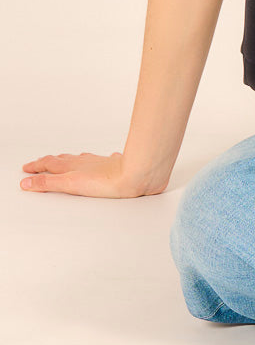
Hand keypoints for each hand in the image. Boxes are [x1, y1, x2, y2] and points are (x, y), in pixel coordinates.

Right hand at [19, 151, 163, 197]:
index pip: (50, 164)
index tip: (27, 168)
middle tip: (40, 163)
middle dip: (50, 162)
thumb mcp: (71, 184)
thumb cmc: (107, 181)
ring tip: (66, 161)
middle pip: (64, 160)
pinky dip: (99, 162)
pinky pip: (104, 161)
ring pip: (83, 160)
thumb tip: (28, 182)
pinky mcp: (116, 167)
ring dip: (71, 161)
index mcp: (73, 166)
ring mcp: (101, 163)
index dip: (37, 167)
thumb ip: (49, 183)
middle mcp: (86, 162)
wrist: (136, 175)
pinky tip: (105, 161)